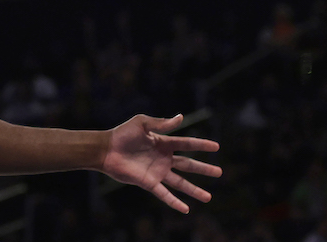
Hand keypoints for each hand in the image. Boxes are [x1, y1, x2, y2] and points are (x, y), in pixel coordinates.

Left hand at [100, 114, 221, 213]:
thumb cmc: (122, 133)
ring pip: (181, 183)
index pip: (187, 144)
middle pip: (188, 165)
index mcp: (164, 143)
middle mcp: (163, 159)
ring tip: (209, 198)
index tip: (216, 147)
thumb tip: (181, 117)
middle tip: (219, 172)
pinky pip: (165, 194)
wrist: (106, 149)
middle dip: (204, 169)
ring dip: (195, 190)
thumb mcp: (142, 123)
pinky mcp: (149, 183)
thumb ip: (161, 123)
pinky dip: (175, 202)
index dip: (201, 145)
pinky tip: (186, 209)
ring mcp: (157, 172)